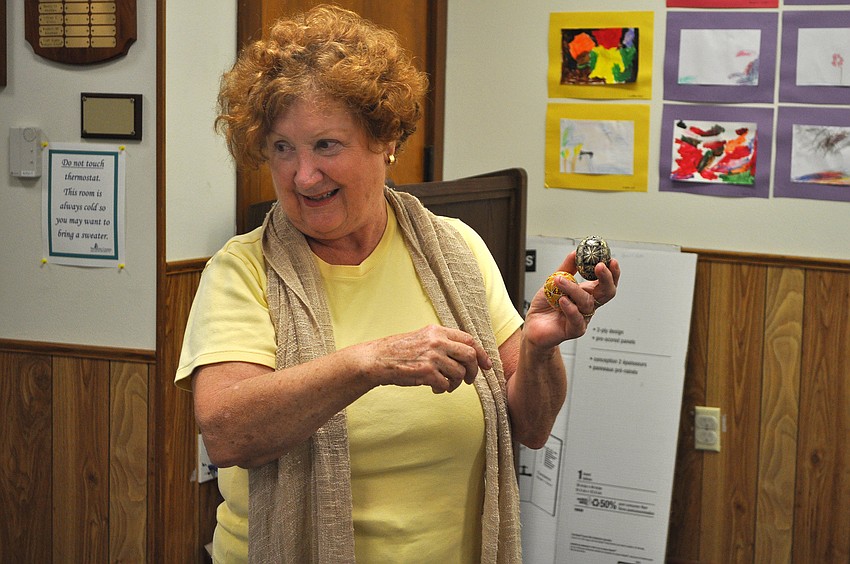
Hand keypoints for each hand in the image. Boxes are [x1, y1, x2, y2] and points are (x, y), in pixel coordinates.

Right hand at [362, 325, 492, 393]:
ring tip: (446, 386)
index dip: (481, 354)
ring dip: (456, 383)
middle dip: (473, 370)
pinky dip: (443, 389)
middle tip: (469, 380)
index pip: (469, 340)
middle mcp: (437, 341)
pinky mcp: (426, 372)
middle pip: (469, 355)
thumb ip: (443, 342)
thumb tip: (465, 354)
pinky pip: (446, 384)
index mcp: (437, 331)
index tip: (487, 365)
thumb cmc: (400, 351)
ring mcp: (432, 357)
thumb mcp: (423, 338)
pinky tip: (435, 389)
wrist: (378, 360)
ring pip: (459, 372)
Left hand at [524, 251, 619, 349]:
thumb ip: (566, 268)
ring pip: (587, 303)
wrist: (533, 325)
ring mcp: (582, 318)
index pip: (606, 282)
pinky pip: (577, 319)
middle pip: (607, 293)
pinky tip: (562, 301)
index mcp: (586, 292)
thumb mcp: (554, 281)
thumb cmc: (546, 305)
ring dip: (574, 289)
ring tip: (559, 280)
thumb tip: (575, 253)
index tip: (611, 260)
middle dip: (607, 278)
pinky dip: (570, 308)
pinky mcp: (574, 330)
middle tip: (600, 266)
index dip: (612, 272)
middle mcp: (587, 305)